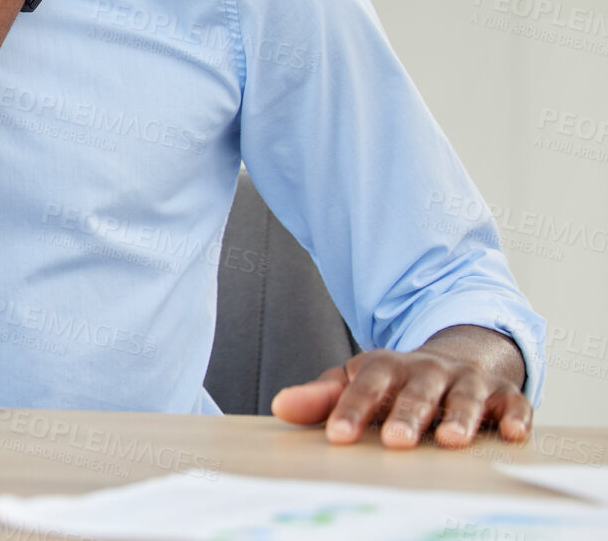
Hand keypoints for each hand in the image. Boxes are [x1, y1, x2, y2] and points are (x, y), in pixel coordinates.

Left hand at [270, 325, 531, 448]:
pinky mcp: (506, 396)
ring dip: (459, 418)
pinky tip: (514, 435)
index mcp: (388, 367)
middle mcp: (429, 371)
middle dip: (406, 415)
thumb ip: (322, 397)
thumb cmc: (399, 382)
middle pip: (417, 391)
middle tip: (394, 441)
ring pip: (465, 398)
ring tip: (450, 441)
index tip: (336, 436)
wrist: (459, 356)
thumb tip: (280, 407)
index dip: (350, 409)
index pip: (365, 385)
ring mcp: (469, 382)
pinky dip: (516, 419)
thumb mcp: (359, 383)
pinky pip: (515, 406)